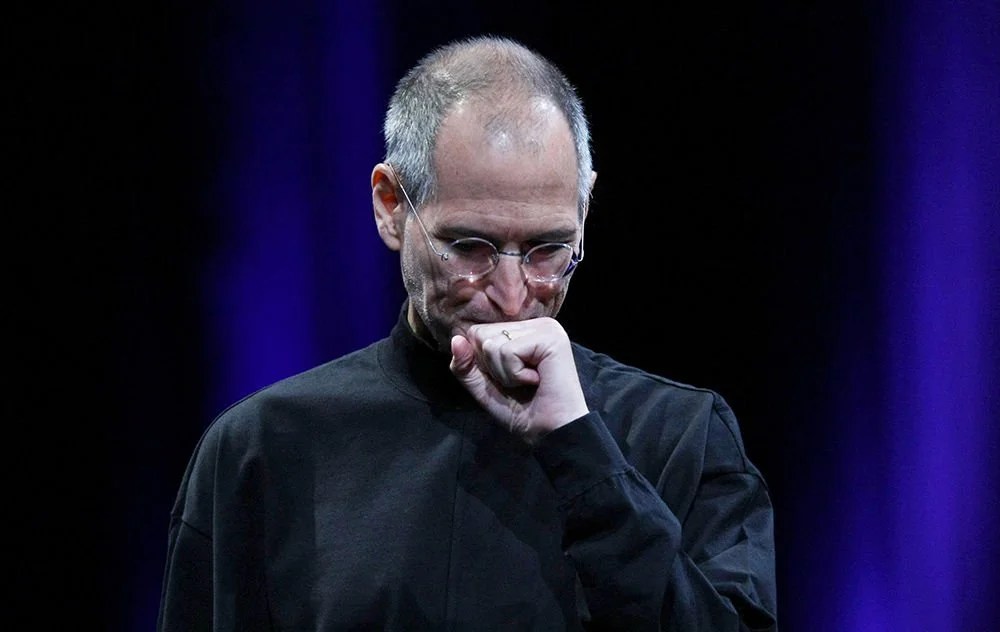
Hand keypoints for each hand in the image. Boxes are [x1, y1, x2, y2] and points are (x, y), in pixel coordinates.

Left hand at [449, 317, 588, 442]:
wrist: (551, 434)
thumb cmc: (523, 412)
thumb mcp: (484, 388)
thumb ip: (466, 365)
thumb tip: (456, 339)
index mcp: (522, 331)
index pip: (477, 332)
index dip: (482, 363)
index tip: (509, 379)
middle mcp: (534, 324)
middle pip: (480, 334)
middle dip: (492, 367)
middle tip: (520, 382)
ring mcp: (544, 328)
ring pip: (491, 343)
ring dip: (504, 373)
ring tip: (529, 382)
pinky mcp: (550, 337)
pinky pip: (507, 351)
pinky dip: (514, 374)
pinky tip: (536, 380)